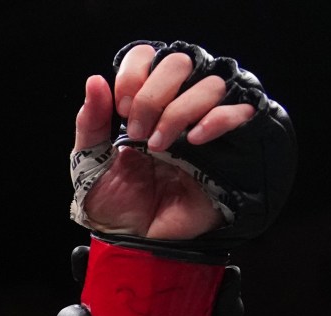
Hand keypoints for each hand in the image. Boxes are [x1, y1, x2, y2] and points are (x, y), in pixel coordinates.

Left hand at [70, 50, 254, 242]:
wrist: (141, 244)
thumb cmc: (118, 207)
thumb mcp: (91, 166)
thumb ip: (90, 124)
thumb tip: (95, 81)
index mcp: (143, 105)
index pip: (147, 57)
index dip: (133, 74)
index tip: (119, 109)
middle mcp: (175, 106)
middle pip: (179, 63)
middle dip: (153, 96)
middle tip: (138, 134)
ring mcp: (204, 124)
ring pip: (210, 84)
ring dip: (179, 112)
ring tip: (159, 147)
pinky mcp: (229, 146)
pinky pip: (240, 112)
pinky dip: (219, 118)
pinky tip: (196, 140)